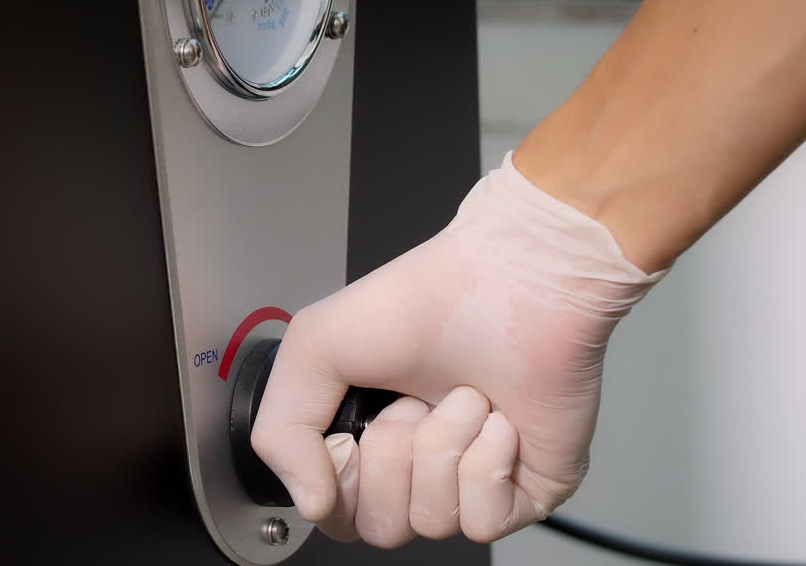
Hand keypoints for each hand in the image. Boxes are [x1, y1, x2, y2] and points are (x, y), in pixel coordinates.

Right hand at [251, 152, 664, 546]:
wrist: (510, 279)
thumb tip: (310, 504)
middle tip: (410, 399)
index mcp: (366, 437)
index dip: (340, 473)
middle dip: (391, 456)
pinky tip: (497, 419)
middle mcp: (418, 465)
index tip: (355, 422)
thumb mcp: (313, 347)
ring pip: (431, 523)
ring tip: (459, 395)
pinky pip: (484, 521)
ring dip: (441, 448)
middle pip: (378, 526)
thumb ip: (280, 431)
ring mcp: (471, 481)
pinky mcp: (525, 491)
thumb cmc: (425, 299)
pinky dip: (485, 465)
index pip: (333, 509)